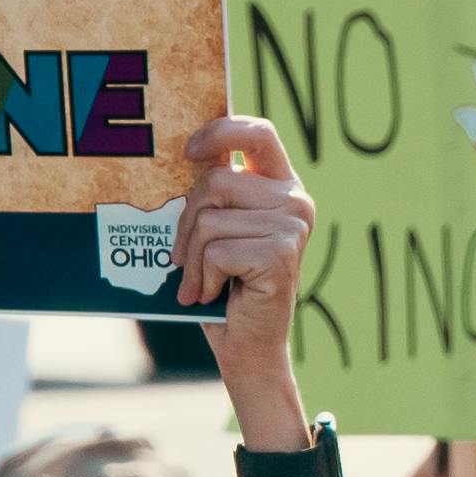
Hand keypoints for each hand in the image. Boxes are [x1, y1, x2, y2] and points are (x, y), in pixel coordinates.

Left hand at [175, 115, 315, 384]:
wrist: (248, 344)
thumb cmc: (225, 284)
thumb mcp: (218, 227)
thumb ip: (212, 193)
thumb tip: (180, 156)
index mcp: (282, 186)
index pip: (258, 133)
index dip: (221, 132)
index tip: (188, 153)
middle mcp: (295, 201)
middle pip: (216, 182)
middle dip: (187, 223)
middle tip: (184, 259)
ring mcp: (293, 227)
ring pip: (211, 219)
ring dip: (193, 258)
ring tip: (201, 281)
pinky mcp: (281, 255)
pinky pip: (216, 251)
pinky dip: (203, 278)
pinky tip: (214, 294)